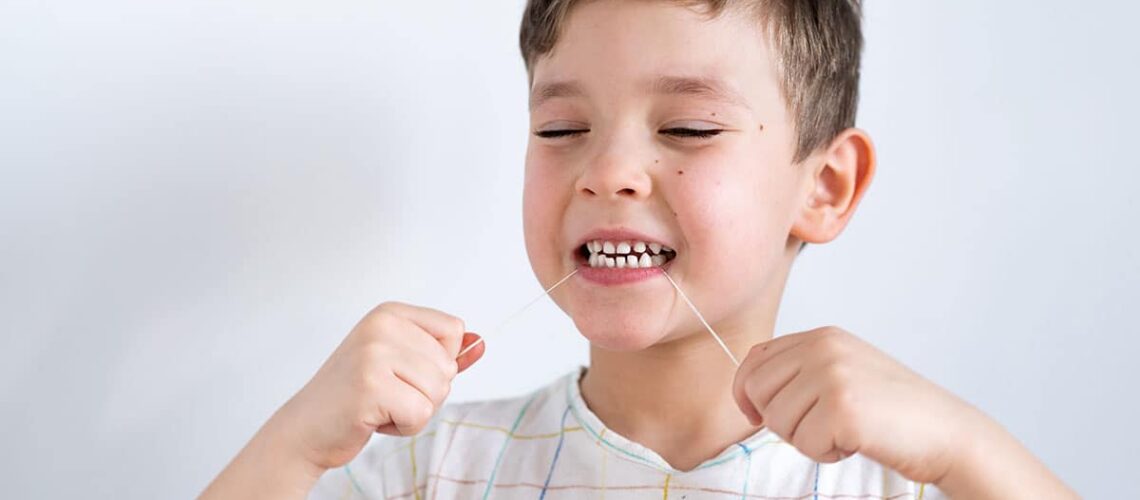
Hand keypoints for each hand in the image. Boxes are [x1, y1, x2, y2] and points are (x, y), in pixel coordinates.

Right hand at [269, 301, 484, 471]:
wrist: (306, 428)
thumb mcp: (402, 366)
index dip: (439, 362)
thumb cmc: (355, 397)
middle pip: (448, 365)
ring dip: (415, 410)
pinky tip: (374, 419)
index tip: (403, 371)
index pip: (454, 330)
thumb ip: (442, 354)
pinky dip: (404, 427)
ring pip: (439, 391)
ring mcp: (373, 354)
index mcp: (389, 313)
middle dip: (426, 392)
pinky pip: (421, 414)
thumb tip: (481, 343)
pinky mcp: (370, 386)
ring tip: (380, 405)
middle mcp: (381, 326)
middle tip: (387, 394)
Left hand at [731, 326, 977, 484]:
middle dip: (778, 420)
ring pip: (777, 421)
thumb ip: (799, 371)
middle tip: (817, 427)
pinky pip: (804, 444)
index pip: (754, 358)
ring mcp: (832, 375)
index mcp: (822, 337)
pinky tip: (856, 442)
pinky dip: (826, 454)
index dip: (746, 392)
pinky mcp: (841, 408)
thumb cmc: (892, 412)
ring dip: (806, 439)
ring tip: (844, 431)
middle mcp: (824, 348)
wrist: (946, 432)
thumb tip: (746, 391)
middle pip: (757, 390)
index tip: (756, 414)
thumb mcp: (841, 373)